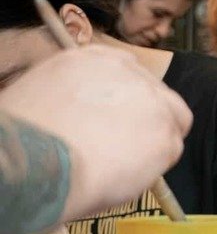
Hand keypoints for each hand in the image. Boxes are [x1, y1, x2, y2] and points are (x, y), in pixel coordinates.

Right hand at [0, 47, 190, 221]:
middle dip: (146, 118)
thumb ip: (75, 93)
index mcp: (94, 58)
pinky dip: (156, 165)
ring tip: (123, 162)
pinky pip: (172, 150)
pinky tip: (127, 174)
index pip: (126, 74)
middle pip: (155, 94)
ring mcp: (152, 99)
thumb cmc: (27, 136)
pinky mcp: (166, 132)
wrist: (36, 160)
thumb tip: (84, 111)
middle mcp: (128, 71)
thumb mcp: (43, 94)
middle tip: (124, 145)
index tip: (115, 119)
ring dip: (154, 140)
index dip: (124, 101)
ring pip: (172, 119)